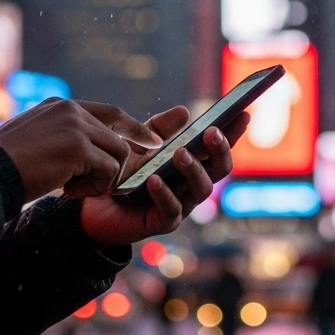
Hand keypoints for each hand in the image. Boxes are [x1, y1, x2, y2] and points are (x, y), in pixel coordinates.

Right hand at [0, 99, 150, 201]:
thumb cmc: (1, 167)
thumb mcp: (34, 143)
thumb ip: (61, 140)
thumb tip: (84, 155)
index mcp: (60, 106)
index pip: (108, 113)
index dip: (132, 128)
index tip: (152, 141)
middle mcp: (70, 110)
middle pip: (119, 133)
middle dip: (125, 159)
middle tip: (122, 180)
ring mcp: (74, 126)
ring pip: (118, 153)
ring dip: (102, 178)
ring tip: (74, 189)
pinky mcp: (77, 147)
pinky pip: (107, 170)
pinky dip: (94, 187)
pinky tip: (68, 192)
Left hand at [80, 107, 250, 247]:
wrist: (92, 206)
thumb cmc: (123, 174)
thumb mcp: (140, 144)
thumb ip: (159, 129)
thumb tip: (185, 111)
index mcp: (192, 165)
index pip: (218, 148)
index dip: (233, 133)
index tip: (242, 114)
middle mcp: (192, 186)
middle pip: (219, 170)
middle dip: (220, 150)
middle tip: (210, 133)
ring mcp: (181, 205)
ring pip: (201, 189)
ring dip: (194, 169)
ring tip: (180, 153)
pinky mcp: (162, 223)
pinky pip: (172, 210)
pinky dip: (165, 194)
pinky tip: (155, 180)